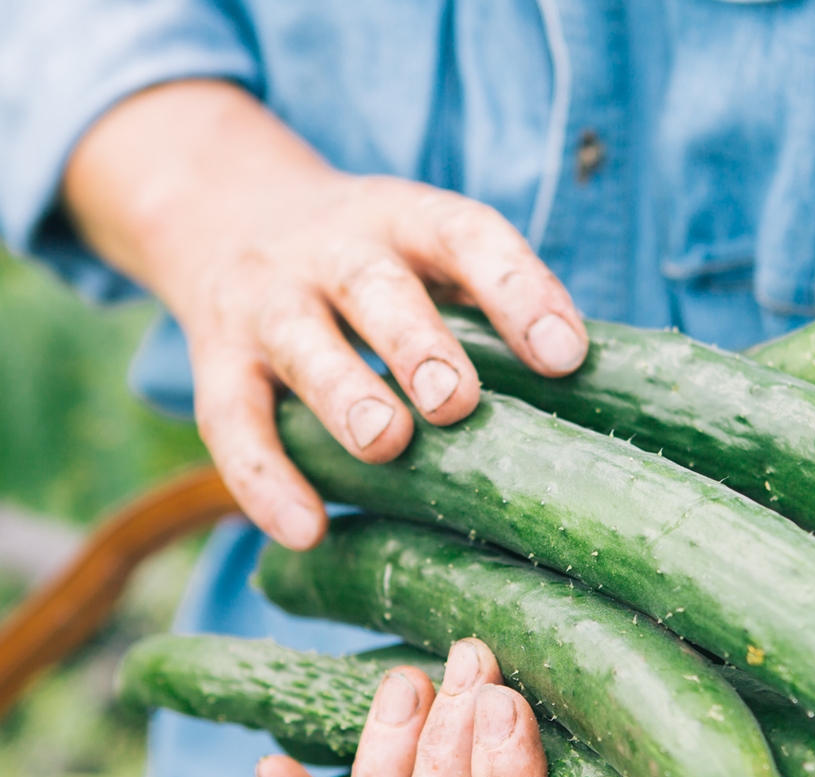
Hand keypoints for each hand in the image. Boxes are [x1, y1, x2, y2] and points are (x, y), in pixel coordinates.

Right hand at [63, 80, 588, 549]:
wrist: (222, 207)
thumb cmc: (373, 261)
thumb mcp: (426, 253)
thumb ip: (491, 307)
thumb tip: (600, 397)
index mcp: (406, 218)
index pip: (467, 236)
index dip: (518, 291)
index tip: (568, 356)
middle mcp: (332, 249)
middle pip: (375, 287)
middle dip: (418, 342)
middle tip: (457, 400)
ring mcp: (267, 301)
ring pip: (300, 342)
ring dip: (344, 394)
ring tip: (386, 445)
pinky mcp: (215, 358)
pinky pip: (231, 419)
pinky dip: (262, 477)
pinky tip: (305, 530)